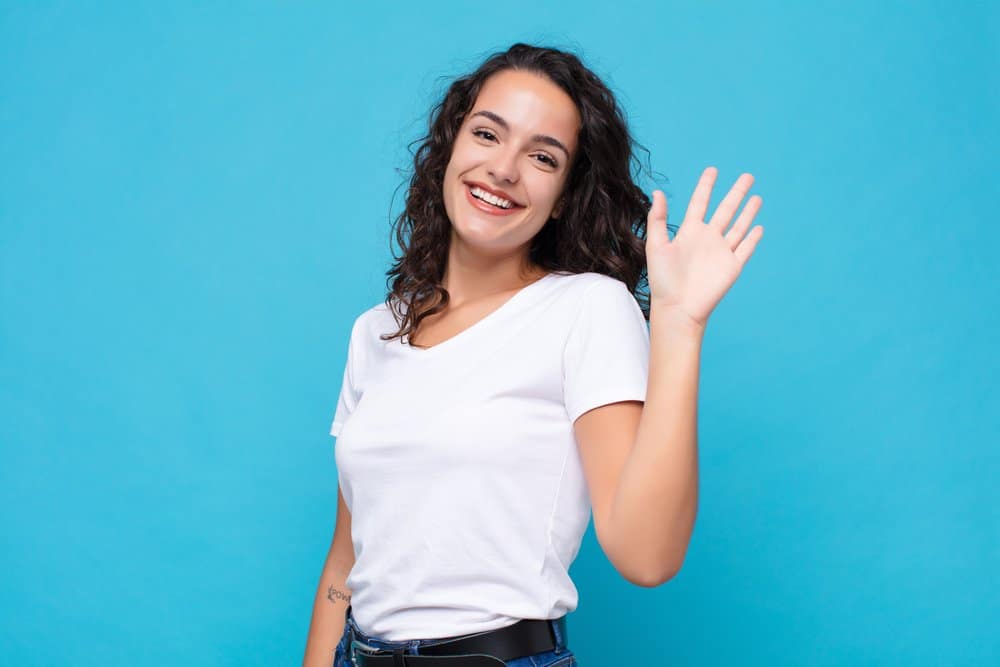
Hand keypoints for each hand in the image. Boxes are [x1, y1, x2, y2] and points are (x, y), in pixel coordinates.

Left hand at [645, 166, 763, 328]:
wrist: (677, 308)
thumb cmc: (662, 280)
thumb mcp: (655, 245)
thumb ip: (658, 219)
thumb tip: (658, 192)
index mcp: (689, 232)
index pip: (700, 202)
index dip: (706, 186)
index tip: (713, 170)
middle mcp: (707, 239)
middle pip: (726, 210)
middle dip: (736, 193)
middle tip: (747, 176)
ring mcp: (721, 252)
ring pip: (739, 227)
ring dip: (748, 212)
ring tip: (756, 197)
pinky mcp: (732, 267)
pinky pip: (746, 249)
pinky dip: (753, 238)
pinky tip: (759, 227)